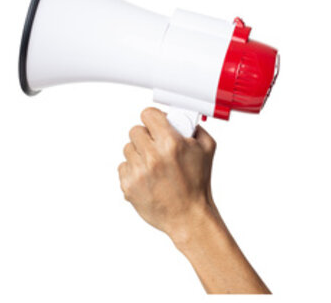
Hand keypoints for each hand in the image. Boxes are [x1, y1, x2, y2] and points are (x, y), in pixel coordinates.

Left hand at [118, 107, 216, 242]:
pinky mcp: (128, 185)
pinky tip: (148, 177)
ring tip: (154, 165)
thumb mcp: (207, 149)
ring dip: (139, 153)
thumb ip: (194, 128)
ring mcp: (138, 172)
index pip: (148, 115)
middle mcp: (153, 156)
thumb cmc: (198, 184)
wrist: (189, 216)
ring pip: (127, 148)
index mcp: (172, 144)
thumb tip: (180, 117)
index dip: (154, 118)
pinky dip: (134, 170)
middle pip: (135, 130)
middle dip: (146, 136)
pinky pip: (123, 166)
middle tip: (157, 146)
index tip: (157, 124)